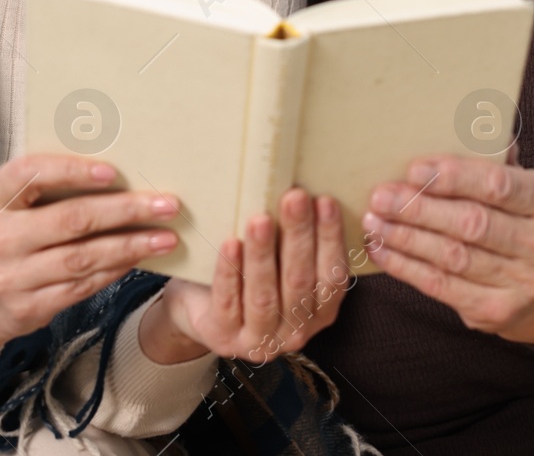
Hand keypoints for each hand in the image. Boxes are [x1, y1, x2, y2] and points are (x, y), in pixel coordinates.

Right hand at [0, 154, 179, 352]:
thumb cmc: (14, 235)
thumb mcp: (16, 205)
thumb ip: (50, 185)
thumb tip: (119, 168)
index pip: (30, 174)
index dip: (71, 170)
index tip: (113, 171)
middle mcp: (0, 238)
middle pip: (70, 220)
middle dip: (124, 210)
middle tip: (166, 204)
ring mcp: (12, 277)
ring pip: (82, 258)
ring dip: (131, 246)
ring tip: (166, 237)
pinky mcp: (30, 307)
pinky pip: (82, 286)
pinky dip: (116, 270)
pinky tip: (140, 257)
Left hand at [144, 187, 348, 363]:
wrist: (201, 309)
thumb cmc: (249, 276)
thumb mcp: (281, 263)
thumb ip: (296, 242)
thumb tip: (307, 191)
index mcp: (320, 312)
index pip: (332, 275)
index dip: (330, 238)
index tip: (324, 201)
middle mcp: (296, 332)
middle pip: (299, 281)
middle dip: (298, 236)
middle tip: (294, 198)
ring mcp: (260, 340)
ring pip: (264, 295)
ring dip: (263, 254)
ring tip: (260, 219)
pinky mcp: (224, 338)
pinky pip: (228, 301)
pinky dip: (230, 272)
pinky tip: (231, 244)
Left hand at [361, 153, 533, 344]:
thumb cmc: (526, 224)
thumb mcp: (527, 188)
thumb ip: (498, 161)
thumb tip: (462, 125)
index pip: (499, 186)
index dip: (455, 177)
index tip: (415, 169)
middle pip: (471, 224)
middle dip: (420, 208)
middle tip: (382, 195)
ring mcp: (522, 283)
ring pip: (452, 256)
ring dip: (405, 237)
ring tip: (374, 220)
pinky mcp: (495, 311)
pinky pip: (441, 285)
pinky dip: (405, 266)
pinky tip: (380, 249)